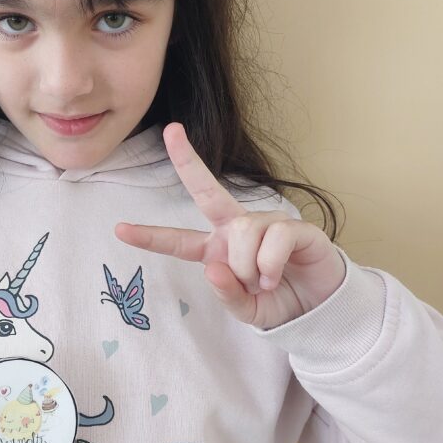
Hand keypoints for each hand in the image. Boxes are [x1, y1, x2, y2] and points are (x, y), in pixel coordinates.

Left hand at [114, 122, 345, 328]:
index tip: (120, 229)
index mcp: (218, 250)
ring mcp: (266, 224)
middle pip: (207, 191)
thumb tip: (213, 268)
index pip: (179, 242)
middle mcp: (238, 229)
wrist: (322, 310)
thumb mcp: (247, 312)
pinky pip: (273, 238)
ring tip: (264, 283)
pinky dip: (270, 265)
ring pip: (243, 231)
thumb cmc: (280, 303)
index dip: (150, 237)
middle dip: (187, 161)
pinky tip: (277, 276)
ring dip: (250, 267)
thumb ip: (227, 295)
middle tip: (171, 131)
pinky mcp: (295, 227)